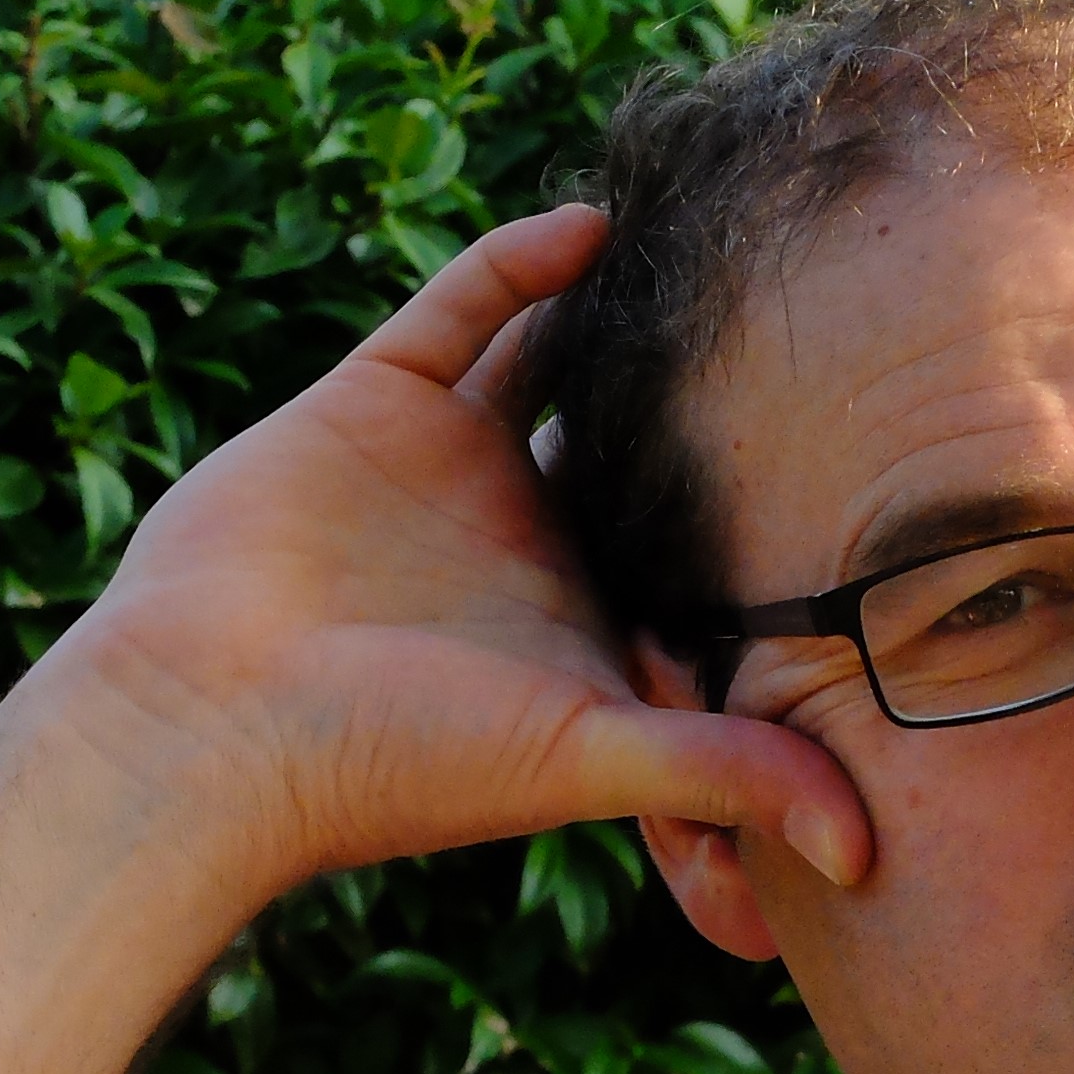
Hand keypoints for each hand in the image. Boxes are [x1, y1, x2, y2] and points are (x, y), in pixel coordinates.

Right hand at [17, 203, 870, 902]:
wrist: (206, 726)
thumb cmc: (394, 763)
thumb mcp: (587, 761)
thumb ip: (726, 777)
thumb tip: (863, 848)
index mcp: (585, 608)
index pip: (697, 531)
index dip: (768, 489)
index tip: (867, 429)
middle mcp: (525, 530)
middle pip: (637, 429)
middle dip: (703, 376)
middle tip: (808, 300)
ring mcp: (448, 461)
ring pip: (556, 354)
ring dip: (621, 303)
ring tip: (713, 236)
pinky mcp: (374, 401)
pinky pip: (464, 311)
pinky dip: (523, 265)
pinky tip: (595, 225)